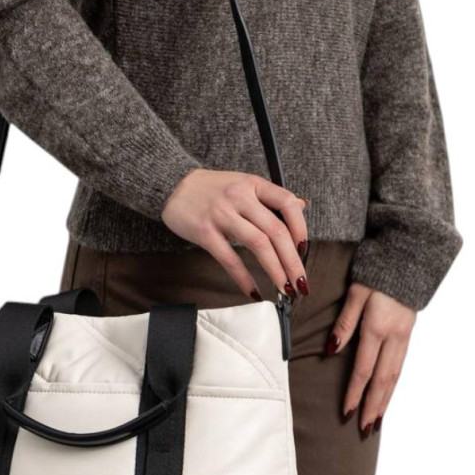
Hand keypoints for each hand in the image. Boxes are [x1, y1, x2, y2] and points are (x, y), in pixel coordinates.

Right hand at [162, 169, 307, 300]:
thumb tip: (301, 205)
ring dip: (276, 271)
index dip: (301, 228)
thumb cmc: (210, 188)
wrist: (171, 183)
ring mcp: (222, 214)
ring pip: (258, 245)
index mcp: (253, 184)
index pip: (287, 203)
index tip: (304, 250)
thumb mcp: (243, 184)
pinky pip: (230, 258)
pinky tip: (254, 291)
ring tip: (285, 290)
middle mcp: (240, 197)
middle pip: (276, 231)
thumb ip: (269, 197)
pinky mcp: (205, 232)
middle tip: (301, 284)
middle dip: (293, 262)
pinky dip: (244, 278)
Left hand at [328, 283, 416, 434]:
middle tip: (365, 429)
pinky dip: (393, 385)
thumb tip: (332, 350)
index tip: (346, 412)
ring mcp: (404, 337)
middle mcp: (394, 337)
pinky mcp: (409, 334)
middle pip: (383, 380)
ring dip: (386, 400)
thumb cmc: (376, 272)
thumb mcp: (356, 293)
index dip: (355, 392)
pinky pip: (401, 366)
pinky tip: (387, 395)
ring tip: (377, 421)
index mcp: (377, 327)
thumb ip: (344, 322)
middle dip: (373, 406)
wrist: (409, 258)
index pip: (364, 369)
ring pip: (395, 376)